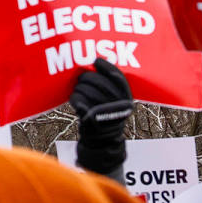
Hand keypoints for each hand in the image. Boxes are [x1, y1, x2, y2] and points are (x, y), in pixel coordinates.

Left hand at [69, 59, 131, 175]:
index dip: (106, 67)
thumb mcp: (115, 101)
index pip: (118, 77)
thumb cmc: (105, 115)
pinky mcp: (91, 119)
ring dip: (79, 88)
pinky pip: (78, 100)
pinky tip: (75, 100)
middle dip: (86, 78)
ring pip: (85, 89)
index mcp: (126, 98)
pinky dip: (74, 98)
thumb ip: (110, 85)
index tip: (96, 61)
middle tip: (82, 79)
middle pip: (97, 81)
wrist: (102, 141)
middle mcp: (118, 104)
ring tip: (79, 92)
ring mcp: (105, 112)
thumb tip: (96, 63)